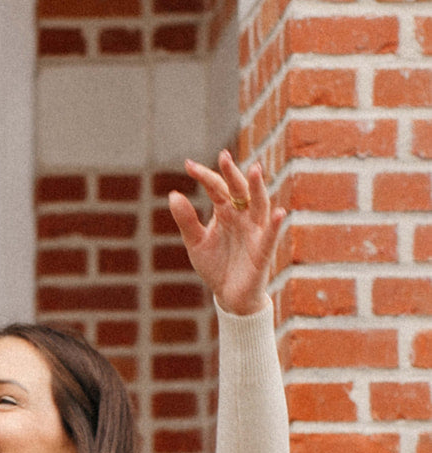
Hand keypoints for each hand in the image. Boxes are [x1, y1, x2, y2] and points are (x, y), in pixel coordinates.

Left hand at [168, 151, 285, 316]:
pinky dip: (274, 225)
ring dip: (257, 188)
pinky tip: (278, 213)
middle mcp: (243, 216)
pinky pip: (270, 236)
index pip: (217, 188)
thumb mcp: (195, 242)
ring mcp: (255, 231)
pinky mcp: (262, 251)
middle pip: (239, 190)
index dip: (204, 176)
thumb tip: (173, 194)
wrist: (228, 296)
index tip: (188, 165)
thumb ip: (186, 220)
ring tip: (254, 170)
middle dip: (232, 173)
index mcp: (226, 211)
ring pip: (259, 205)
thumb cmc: (215, 265)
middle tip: (223, 156)